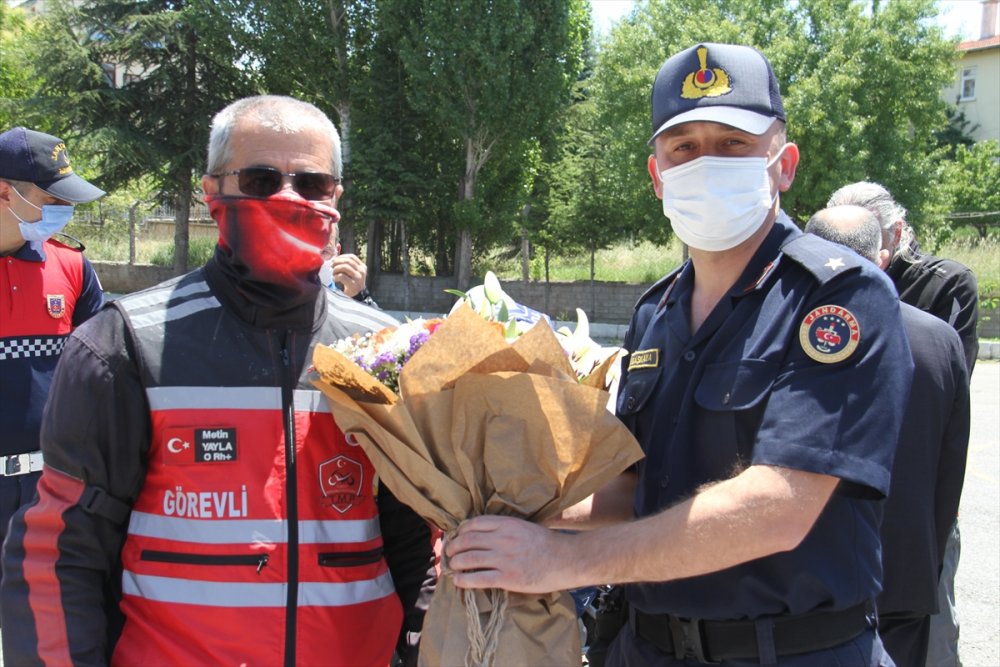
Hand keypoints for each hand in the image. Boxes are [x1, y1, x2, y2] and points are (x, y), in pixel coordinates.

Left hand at [330, 253, 367, 297]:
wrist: (357, 297)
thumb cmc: (351, 282)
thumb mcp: (351, 271)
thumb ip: (345, 260)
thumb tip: (337, 245)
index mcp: (362, 267)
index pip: (351, 257)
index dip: (342, 257)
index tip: (335, 260)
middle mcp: (362, 271)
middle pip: (347, 261)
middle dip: (337, 262)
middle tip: (331, 266)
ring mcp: (359, 278)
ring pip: (345, 267)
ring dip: (336, 269)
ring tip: (333, 273)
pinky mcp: (353, 285)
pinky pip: (342, 276)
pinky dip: (336, 277)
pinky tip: (334, 279)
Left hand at [445, 515, 579, 593]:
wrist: (565, 559)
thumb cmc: (546, 543)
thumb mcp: (523, 526)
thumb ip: (503, 528)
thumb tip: (481, 534)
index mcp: (507, 524)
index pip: (474, 524)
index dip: (460, 531)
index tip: (456, 537)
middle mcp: (502, 539)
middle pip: (467, 541)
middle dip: (453, 548)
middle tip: (449, 553)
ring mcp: (504, 558)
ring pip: (469, 559)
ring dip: (455, 563)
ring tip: (452, 567)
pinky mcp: (507, 577)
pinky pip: (478, 579)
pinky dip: (464, 580)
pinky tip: (458, 581)